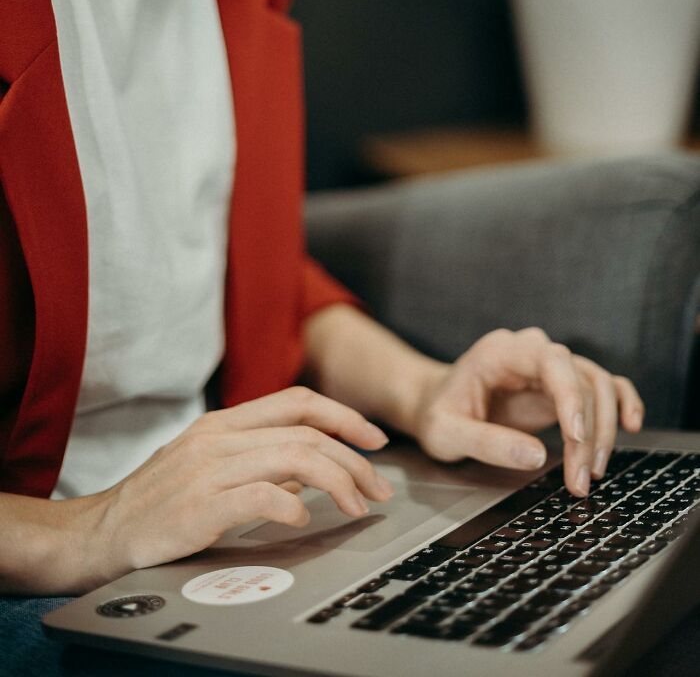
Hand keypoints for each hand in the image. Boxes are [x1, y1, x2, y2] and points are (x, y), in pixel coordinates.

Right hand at [82, 387, 392, 588]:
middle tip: (379, 488)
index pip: (298, 402)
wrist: (101, 532)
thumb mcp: (210, 465)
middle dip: (354, 459)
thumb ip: (259, 459)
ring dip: (338, 482)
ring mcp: (208, 469)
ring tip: (357, 507)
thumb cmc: (158, 501)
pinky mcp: (199, 506)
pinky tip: (304, 519)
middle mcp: (218, 437)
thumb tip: (311, 465)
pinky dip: (293, 505)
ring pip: (294, 457)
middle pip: (307, 433)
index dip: (344, 417)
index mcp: (223, 422)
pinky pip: (261, 496)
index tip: (374, 440)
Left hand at [411, 327, 643, 496]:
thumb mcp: (446, 433)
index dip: (571, 396)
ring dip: (603, 429)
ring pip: (597, 385)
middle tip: (580, 478)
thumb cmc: (437, 414)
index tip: (575, 438)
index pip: (552, 360)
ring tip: (590, 472)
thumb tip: (536, 455)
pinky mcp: (560, 387)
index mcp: (501, 351)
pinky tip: (631, 425)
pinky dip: (621, 402)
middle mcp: (530, 352)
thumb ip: (485, 442)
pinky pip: (602, 386)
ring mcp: (548, 368)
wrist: (434, 405)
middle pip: (581, 377)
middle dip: (588, 430)